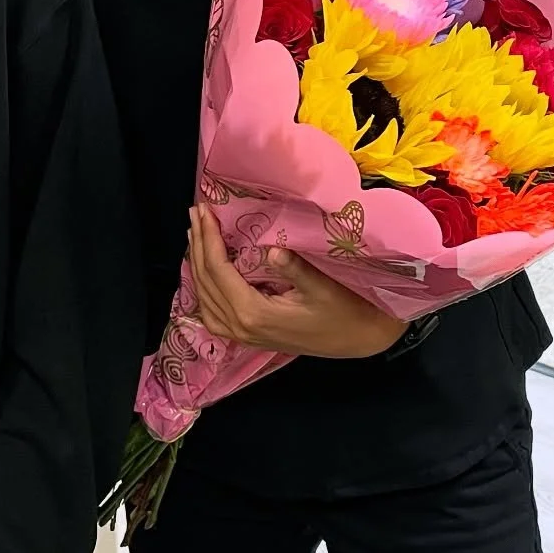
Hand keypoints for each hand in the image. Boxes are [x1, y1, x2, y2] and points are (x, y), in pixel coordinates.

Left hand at [188, 206, 405, 358]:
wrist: (359, 341)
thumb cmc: (344, 312)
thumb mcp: (322, 287)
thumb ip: (296, 269)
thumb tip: (273, 249)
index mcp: (253, 313)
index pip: (218, 270)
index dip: (208, 238)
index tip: (205, 211)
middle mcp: (240, 326)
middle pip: (205, 281)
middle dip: (198, 243)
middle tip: (196, 213)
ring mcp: (241, 335)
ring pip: (204, 297)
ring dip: (196, 263)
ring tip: (194, 233)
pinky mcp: (247, 336)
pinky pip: (212, 312)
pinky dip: (203, 287)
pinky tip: (203, 269)